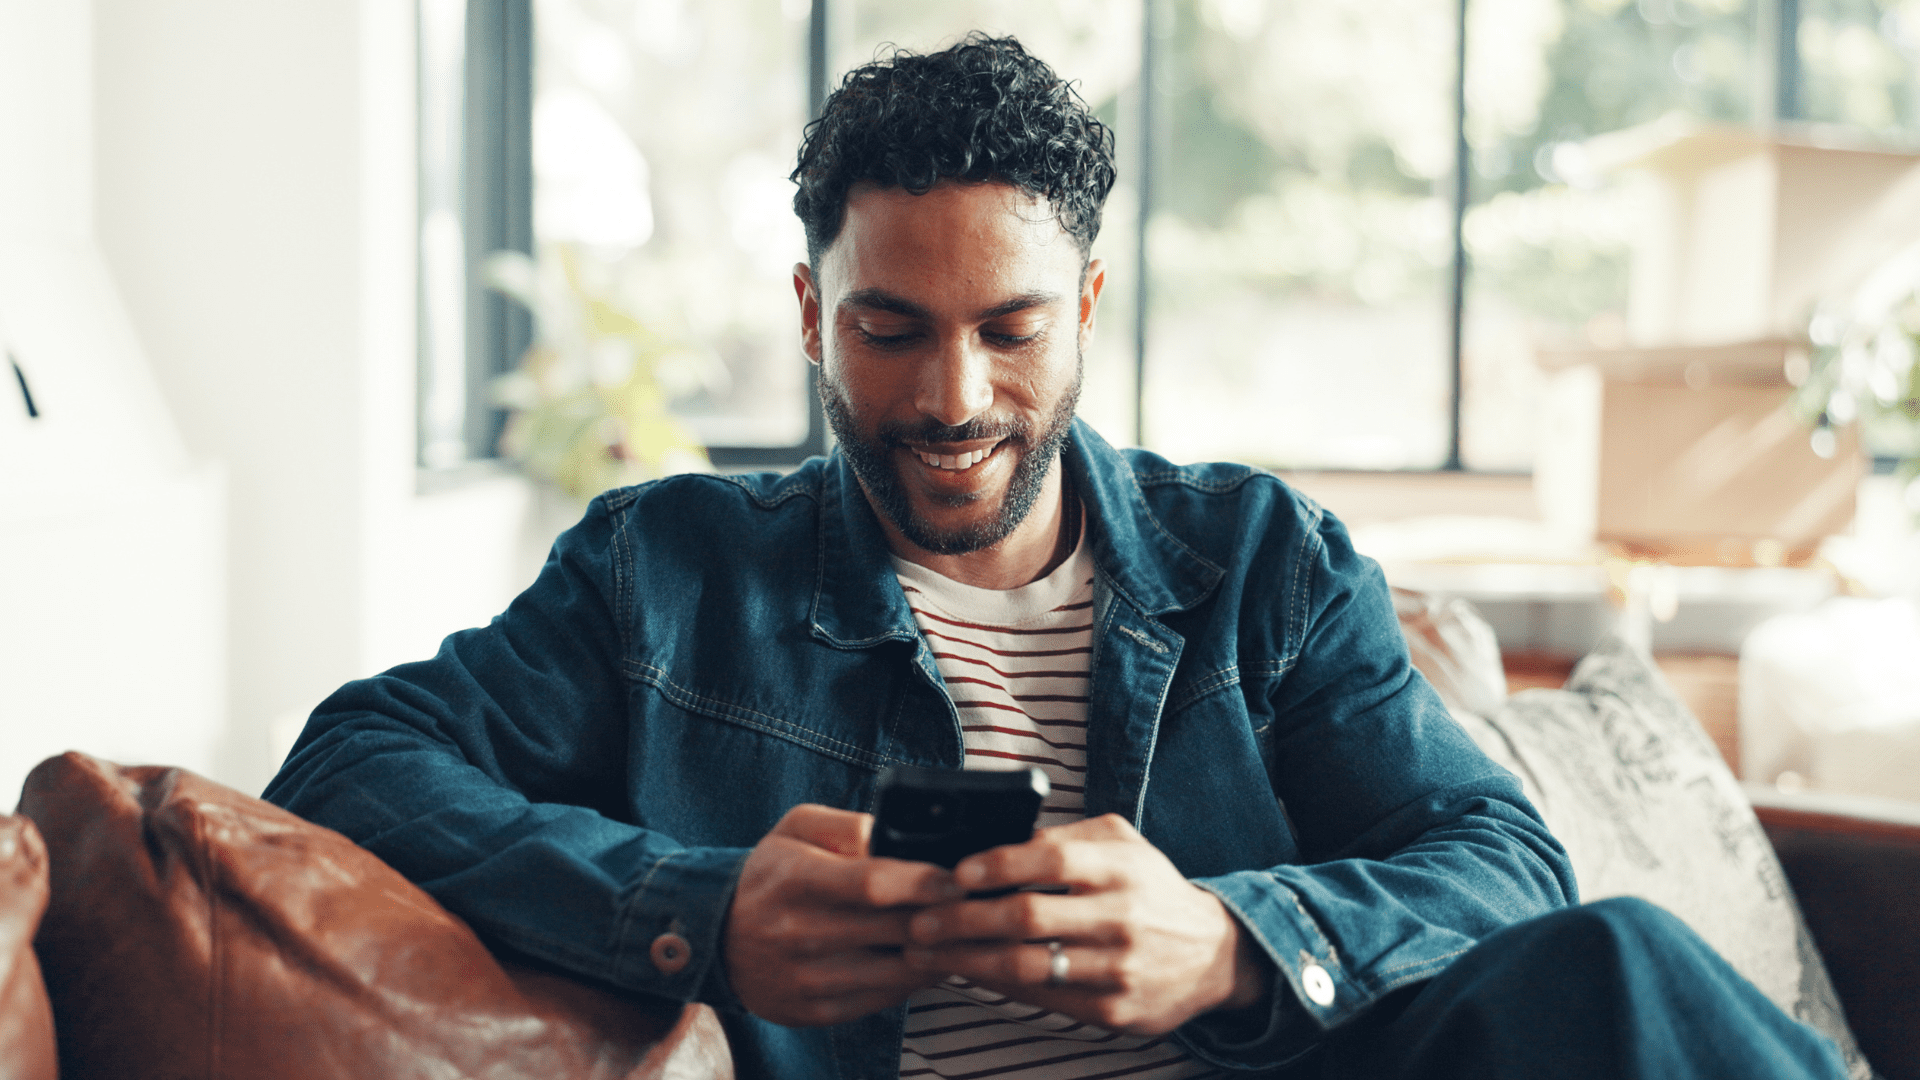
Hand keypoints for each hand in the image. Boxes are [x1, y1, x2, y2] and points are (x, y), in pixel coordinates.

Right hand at [723, 804, 960, 1025]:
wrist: (715, 939)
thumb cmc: (771, 875)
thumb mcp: (795, 829)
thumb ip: (845, 824)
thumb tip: (894, 833)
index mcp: (797, 882)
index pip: (872, 883)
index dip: (923, 881)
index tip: (958, 877)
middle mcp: (800, 934)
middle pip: (893, 929)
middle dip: (944, 917)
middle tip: (975, 905)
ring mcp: (808, 979)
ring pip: (896, 971)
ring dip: (938, 953)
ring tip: (961, 933)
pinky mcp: (815, 1012)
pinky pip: (882, 999)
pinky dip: (913, 980)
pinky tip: (929, 959)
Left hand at [901, 814, 1270, 1035]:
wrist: (1212, 954)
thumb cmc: (1149, 888)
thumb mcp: (1121, 844)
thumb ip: (1065, 836)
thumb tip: (997, 836)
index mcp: (1122, 867)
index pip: (1051, 859)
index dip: (998, 863)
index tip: (956, 872)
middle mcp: (1123, 917)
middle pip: (1027, 917)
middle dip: (962, 919)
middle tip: (920, 919)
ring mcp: (1119, 969)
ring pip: (1027, 966)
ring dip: (966, 959)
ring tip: (926, 950)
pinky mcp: (1114, 1011)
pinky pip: (1043, 999)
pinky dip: (998, 985)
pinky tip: (968, 972)